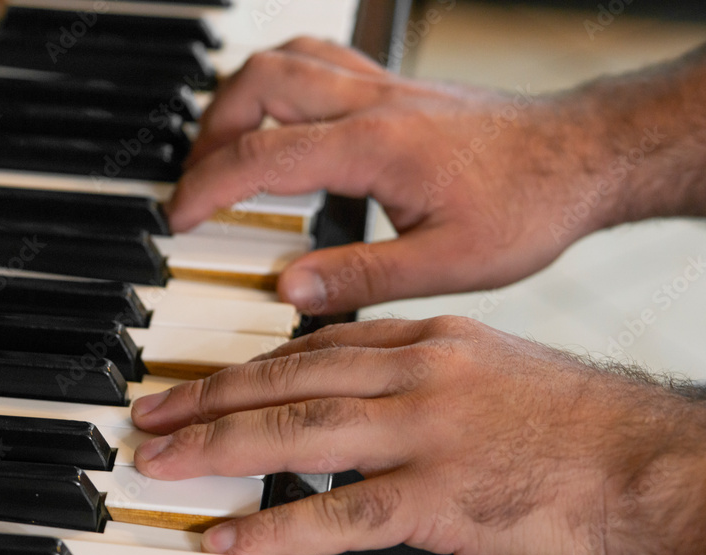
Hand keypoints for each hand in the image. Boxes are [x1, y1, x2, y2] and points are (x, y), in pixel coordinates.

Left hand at [131, 317, 705, 554]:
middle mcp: (416, 375)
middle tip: (151, 415)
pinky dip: (273, 527)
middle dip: (208, 398)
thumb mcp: (489, 368)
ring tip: (162, 464)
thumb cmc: (574, 424)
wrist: (650, 465)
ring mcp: (424, 434)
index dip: (246, 366)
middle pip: (287, 380)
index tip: (201, 382)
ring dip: (218, 448)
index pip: (312, 347)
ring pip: (297, 433)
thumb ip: (416, 375)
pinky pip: (337, 512)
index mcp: (427, 340)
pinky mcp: (438, 499)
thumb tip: (355, 392)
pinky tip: (227, 538)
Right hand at [169, 38, 624, 314]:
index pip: (261, 157)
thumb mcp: (448, 263)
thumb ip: (361, 277)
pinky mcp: (393, 86)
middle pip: (256, 88)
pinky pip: (317, 59)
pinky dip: (278, 82)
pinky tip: (278, 118)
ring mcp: (381, 86)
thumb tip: (290, 289)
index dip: (206, 189)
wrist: (583, 158)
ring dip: (237, 101)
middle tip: (197, 186)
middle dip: (209, 136)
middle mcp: (371, 104)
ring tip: (222, 150)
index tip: (178, 220)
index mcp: (376, 148)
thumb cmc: (529, 206)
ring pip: (282, 61)